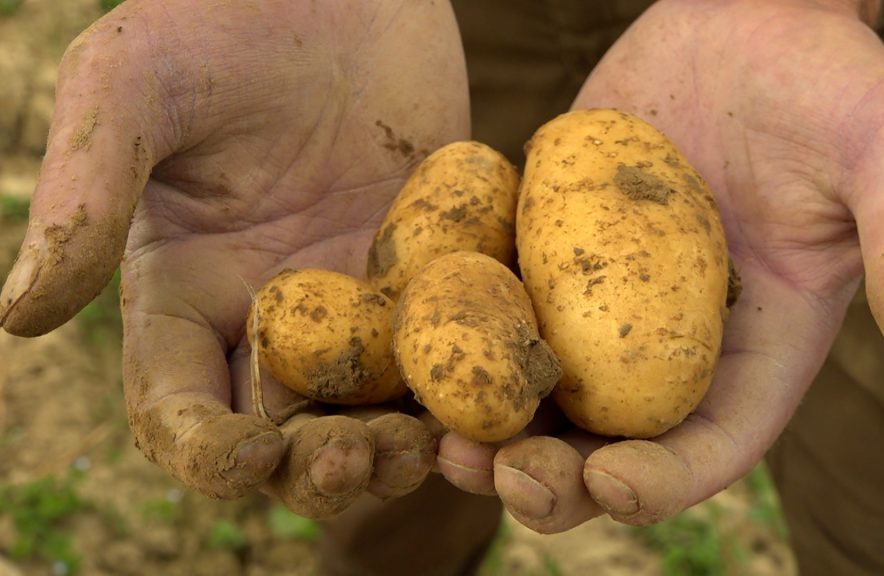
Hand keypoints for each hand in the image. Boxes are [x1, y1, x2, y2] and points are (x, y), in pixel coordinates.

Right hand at [0, 0, 468, 517]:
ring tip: (425, 447)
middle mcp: (269, 315)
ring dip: (392, 448)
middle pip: (283, 434)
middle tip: (356, 458)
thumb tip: (17, 317)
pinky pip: (447, 355)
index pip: (180, 405)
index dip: (204, 449)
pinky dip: (464, 390)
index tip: (248, 455)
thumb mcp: (134, 87)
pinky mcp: (428, 278)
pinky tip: (490, 399)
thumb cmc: (225, 17)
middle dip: (314, 467)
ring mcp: (356, 303)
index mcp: (186, 294)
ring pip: (369, 414)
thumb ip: (84, 194)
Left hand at [439, 0, 883, 531]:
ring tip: (438, 440)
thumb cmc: (830, 83)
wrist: (744, 17)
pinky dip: (459, 345)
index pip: (711, 445)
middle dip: (554, 479)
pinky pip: (497, 313)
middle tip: (497, 474)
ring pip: (537, 396)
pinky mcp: (548, 255)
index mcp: (756, 350)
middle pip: (609, 444)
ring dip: (487, 430)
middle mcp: (672, 345)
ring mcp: (602, 305)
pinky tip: (416, 352)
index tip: (611, 485)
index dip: (663, 482)